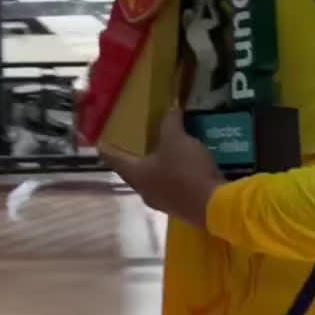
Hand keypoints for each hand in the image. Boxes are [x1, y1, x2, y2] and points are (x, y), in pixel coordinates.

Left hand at [101, 109, 223, 228]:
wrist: (214, 205)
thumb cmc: (185, 170)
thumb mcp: (176, 139)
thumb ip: (170, 122)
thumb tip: (171, 108)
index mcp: (136, 175)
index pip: (115, 160)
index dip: (107, 149)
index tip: (100, 142)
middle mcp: (145, 191)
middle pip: (135, 171)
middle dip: (135, 156)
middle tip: (136, 141)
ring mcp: (164, 202)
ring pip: (155, 179)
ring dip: (158, 165)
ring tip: (163, 149)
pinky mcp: (182, 206)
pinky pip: (172, 185)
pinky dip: (174, 173)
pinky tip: (184, 163)